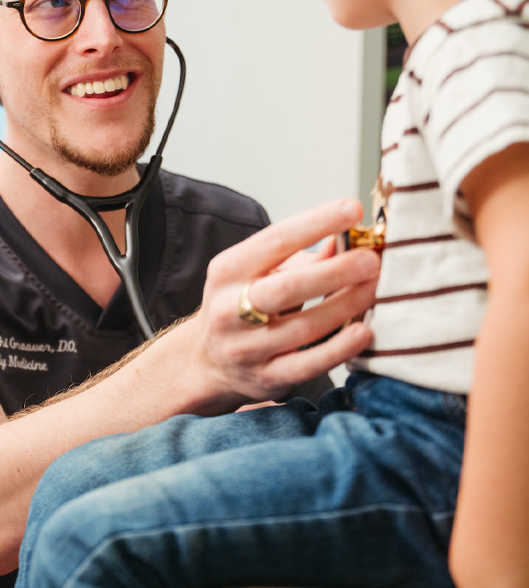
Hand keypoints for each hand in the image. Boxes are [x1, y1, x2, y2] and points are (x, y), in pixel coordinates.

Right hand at [191, 198, 378, 405]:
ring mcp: (246, 347)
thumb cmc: (239, 306)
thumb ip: (302, 258)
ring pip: (303, 327)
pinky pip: (307, 364)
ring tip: (378, 289)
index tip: (351, 209)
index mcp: (228, 271)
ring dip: (346, 306)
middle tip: (372, 260)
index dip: (315, 223)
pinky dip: (339, 348)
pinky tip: (364, 331)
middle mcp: (230, 309)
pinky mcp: (266, 378)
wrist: (208, 361)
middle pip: (286, 287)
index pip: (274, 241)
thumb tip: (348, 238)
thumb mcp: (258, 273)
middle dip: (334, 272)